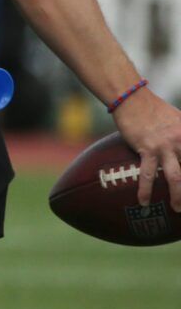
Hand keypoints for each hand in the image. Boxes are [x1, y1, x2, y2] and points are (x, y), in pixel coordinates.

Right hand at [112, 89, 180, 210]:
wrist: (133, 99)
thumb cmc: (155, 110)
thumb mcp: (180, 120)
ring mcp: (165, 146)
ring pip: (176, 177)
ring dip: (178, 195)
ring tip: (177, 208)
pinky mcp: (147, 149)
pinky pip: (148, 174)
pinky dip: (145, 190)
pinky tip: (143, 202)